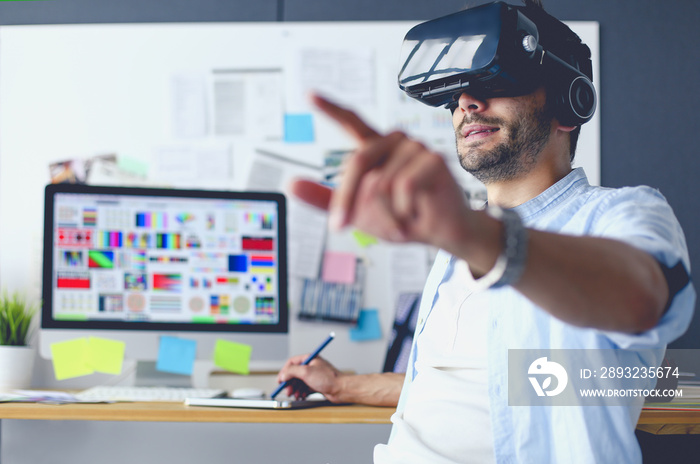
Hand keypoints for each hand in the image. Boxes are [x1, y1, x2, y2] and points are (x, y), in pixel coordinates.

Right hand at [276, 355, 344, 401]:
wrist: (341, 389)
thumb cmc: (329, 379)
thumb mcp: (306, 372)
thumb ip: (292, 371)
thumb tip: (283, 374)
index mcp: (309, 359)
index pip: (292, 363)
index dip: (284, 371)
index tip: (280, 380)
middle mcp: (311, 366)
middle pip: (294, 374)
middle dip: (290, 383)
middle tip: (287, 391)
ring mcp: (314, 376)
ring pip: (299, 382)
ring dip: (295, 389)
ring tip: (295, 395)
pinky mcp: (317, 385)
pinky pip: (305, 388)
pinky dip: (301, 393)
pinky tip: (301, 396)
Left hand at [291, 94, 475, 250]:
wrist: (437, 233)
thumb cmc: (401, 216)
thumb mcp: (357, 211)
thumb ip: (324, 198)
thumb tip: (290, 183)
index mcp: (377, 149)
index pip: (352, 121)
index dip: (330, 108)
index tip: (309, 95)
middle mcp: (396, 142)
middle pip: (357, 162)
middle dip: (346, 200)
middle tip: (340, 225)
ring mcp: (416, 148)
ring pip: (380, 182)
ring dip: (385, 212)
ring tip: (400, 217)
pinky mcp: (433, 160)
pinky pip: (402, 188)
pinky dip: (402, 211)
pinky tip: (414, 213)